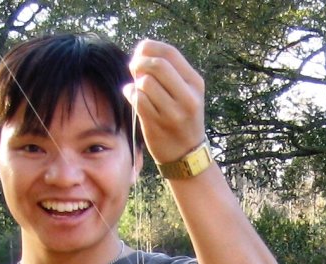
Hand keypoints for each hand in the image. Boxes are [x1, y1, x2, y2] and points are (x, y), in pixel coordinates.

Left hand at [126, 40, 206, 163]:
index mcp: (195, 83)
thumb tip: (141, 51)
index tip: (140, 50)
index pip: (171, 54)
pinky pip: (138, 101)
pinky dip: (130, 94)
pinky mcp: (157, 125)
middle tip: (133, 66)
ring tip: (135, 85)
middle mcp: (186, 97)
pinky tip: (131, 94)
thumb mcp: (186, 93)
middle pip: (157, 65)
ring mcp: (172, 112)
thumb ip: (169, 73)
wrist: (185, 153)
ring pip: (146, 83)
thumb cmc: (182, 118)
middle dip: (140, 62)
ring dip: (135, 81)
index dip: (151, 47)